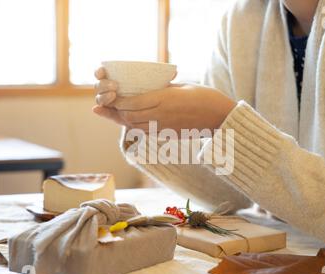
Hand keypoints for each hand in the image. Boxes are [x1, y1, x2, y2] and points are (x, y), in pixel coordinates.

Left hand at [93, 67, 235, 132]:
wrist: (219, 116)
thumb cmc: (203, 96)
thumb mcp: (180, 86)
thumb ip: (161, 89)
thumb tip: (145, 89)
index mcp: (164, 99)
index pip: (132, 103)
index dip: (117, 102)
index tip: (110, 97)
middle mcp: (161, 115)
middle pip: (130, 117)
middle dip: (116, 113)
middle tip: (105, 108)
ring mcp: (165, 127)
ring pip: (136, 128)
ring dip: (124, 122)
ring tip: (115, 115)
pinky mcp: (169, 135)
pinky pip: (146, 133)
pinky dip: (136, 128)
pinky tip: (132, 123)